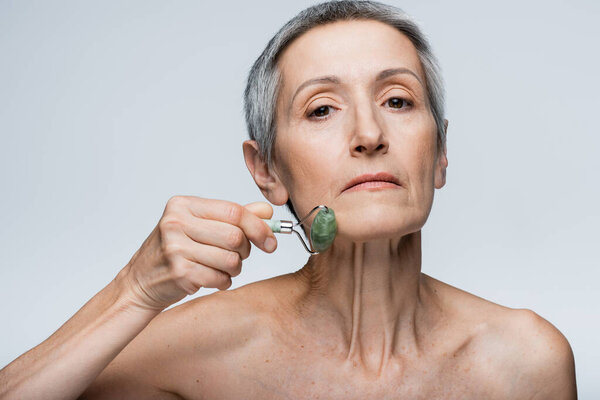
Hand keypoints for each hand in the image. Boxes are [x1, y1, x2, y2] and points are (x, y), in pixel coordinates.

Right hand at [116, 196, 276, 310]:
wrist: (140, 282)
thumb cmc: (173, 252)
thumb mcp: (200, 226)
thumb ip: (234, 217)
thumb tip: (267, 211)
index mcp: (183, 205)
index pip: (234, 211)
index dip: (258, 227)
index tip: (271, 240)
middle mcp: (176, 223)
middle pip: (235, 236)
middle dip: (245, 251)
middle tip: (238, 256)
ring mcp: (175, 248)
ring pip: (231, 259)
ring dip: (235, 269)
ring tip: (221, 268)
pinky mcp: (179, 273)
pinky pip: (220, 278)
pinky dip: (223, 281)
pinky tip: (211, 278)